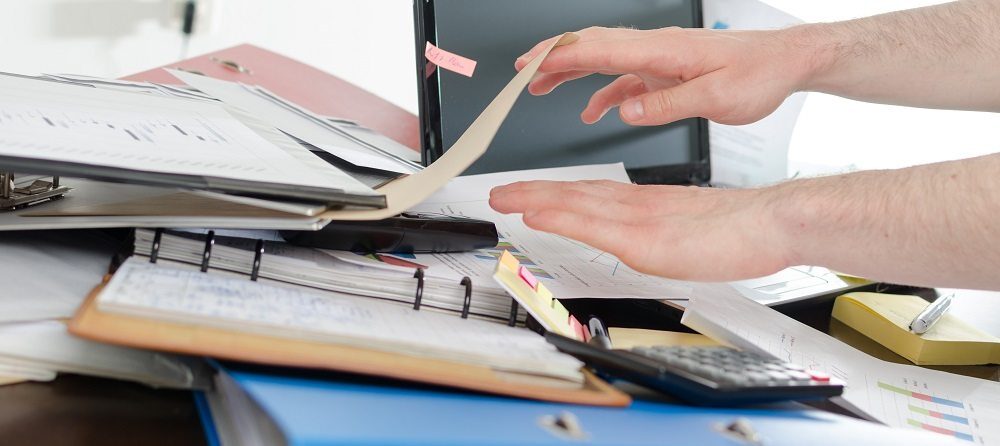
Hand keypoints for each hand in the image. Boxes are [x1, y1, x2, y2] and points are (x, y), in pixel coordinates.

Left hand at [489, 180, 792, 280]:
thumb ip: (658, 230)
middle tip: (499, 194)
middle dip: (533, 194)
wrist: (772, 223)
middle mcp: (636, 208)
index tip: (526, 196)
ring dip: (536, 201)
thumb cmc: (739, 230)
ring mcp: (639, 222)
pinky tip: (538, 215)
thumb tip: (636, 237)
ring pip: (576, 206)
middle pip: (575, 197)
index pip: (589, 197)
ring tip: (505, 199)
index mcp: (645, 206)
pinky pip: (594, 226)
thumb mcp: (687, 229)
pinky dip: (562, 218)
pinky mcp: (646, 239)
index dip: (554, 195)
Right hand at [515, 26, 811, 125]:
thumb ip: (666, 106)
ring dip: (569, 72)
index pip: (597, 47)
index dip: (558, 55)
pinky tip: (592, 111)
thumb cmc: (757, 74)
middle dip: (551, 57)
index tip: (528, 65)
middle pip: (591, 46)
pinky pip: (623, 78)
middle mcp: (654, 48)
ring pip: (602, 58)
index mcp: (661, 51)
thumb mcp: (715, 98)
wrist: (785, 61)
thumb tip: (626, 111)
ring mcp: (657, 58)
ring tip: (538, 88)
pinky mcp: (665, 71)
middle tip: (519, 74)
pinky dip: (601, 92)